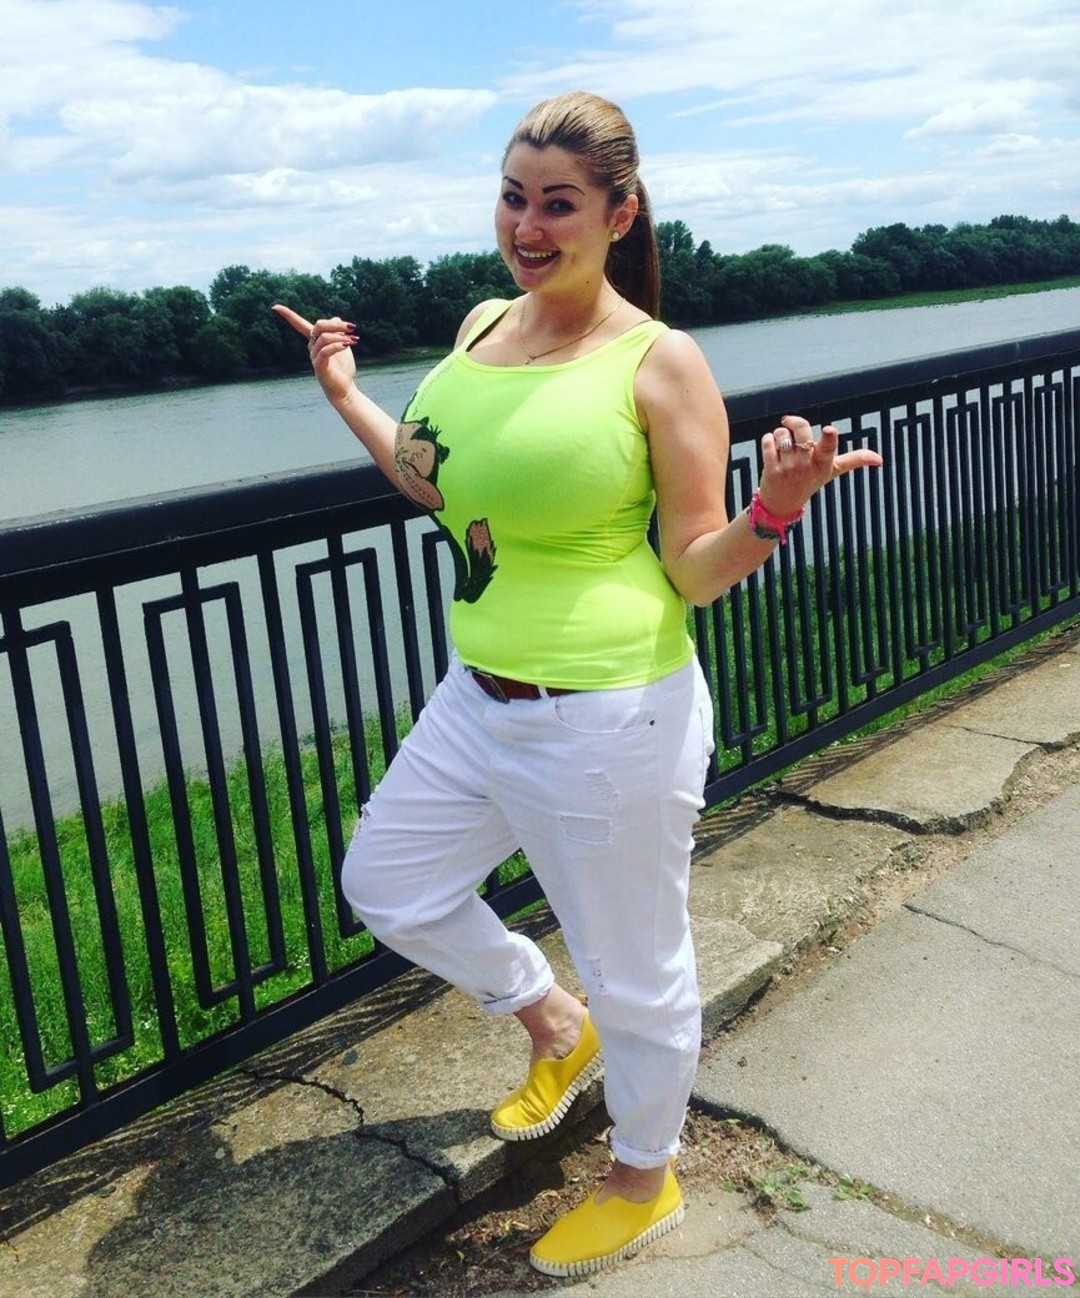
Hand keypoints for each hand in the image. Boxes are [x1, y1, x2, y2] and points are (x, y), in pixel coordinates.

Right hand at [271, 303, 358, 405]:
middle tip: (352, 327)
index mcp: (315, 340)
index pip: (299, 325)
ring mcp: (314, 356)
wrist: (344, 389)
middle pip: (319, 325)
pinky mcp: (319, 366)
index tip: (275, 307)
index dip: (288, 316)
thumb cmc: (342, 368)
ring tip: (354, 340)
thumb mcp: (342, 345)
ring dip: (341, 336)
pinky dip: (337, 345)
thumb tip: (336, 317)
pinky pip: (325, 350)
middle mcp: (311, 347)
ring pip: (324, 337)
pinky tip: (347, 346)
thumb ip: (338, 332)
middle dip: (336, 324)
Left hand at [758, 414, 882, 517]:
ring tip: (783, 447)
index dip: (829, 438)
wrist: (782, 505)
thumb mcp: (833, 471)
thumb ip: (854, 460)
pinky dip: (768, 440)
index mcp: (824, 463)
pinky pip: (767, 441)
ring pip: (782, 433)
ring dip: (780, 434)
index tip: (830, 431)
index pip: (828, 449)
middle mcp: (807, 466)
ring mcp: (788, 469)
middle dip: (794, 423)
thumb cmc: (809, 482)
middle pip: (801, 429)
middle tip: (790, 425)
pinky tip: (772, 450)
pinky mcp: (771, 470)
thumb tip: (880, 459)